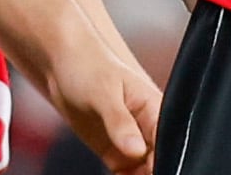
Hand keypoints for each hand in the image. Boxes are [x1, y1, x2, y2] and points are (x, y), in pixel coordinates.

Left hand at [20, 16, 156, 174]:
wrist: (62, 66)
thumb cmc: (88, 67)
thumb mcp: (104, 93)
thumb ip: (120, 122)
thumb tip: (137, 151)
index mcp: (155, 108)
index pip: (169, 141)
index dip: (165, 160)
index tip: (149, 169)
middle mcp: (148, 127)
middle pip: (160, 160)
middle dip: (152, 172)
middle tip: (131, 171)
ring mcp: (131, 141)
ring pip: (144, 171)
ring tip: (123, 173)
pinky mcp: (115, 152)